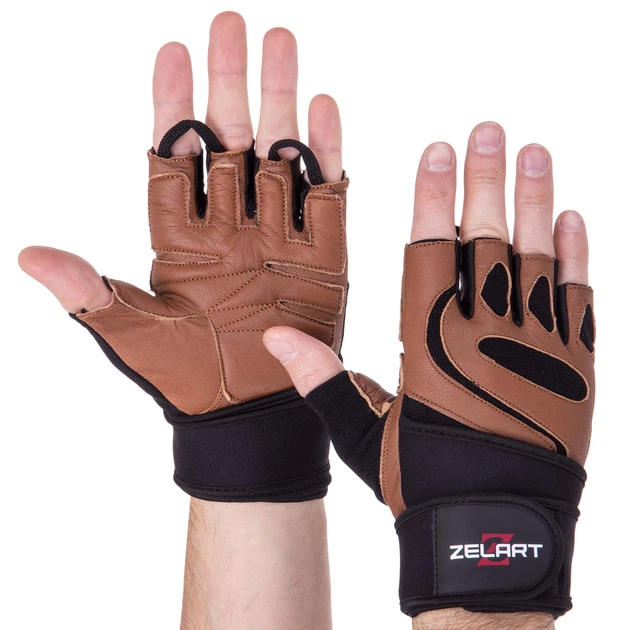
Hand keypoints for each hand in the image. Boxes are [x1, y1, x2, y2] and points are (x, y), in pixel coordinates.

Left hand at [18, 12, 347, 502]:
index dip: (172, 106)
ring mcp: (278, 236)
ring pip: (280, 154)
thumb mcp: (131, 334)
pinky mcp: (322, 256)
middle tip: (233, 22)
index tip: (173, 51)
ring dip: (280, 99)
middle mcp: (230, 227)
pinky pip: (326, 196)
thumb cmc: (185, 380)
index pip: (175, 158)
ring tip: (281, 42)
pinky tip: (322, 106)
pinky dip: (327, 152)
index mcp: (180, 239)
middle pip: (231, 141)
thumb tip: (29, 253)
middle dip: (230, 82)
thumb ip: (87, 292)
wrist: (246, 415)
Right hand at [265, 122, 592, 623]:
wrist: (494, 537)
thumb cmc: (423, 483)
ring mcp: (536, 350)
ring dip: (535, 202)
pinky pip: (577, 302)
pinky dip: (575, 259)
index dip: (432, 198)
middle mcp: (485, 337)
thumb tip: (276, 338)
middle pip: (485, 241)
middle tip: (488, 130)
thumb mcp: (363, 434)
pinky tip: (572, 220)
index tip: (436, 150)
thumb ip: (324, 380)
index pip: (431, 253)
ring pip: (534, 260)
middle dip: (484, 180)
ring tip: (533, 152)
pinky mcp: (574, 371)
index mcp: (430, 347)